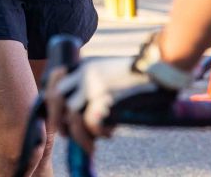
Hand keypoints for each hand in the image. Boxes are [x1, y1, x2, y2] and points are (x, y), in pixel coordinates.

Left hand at [44, 57, 176, 154]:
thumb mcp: (113, 74)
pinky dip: (98, 132)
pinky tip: (108, 134)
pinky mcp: (105, 96)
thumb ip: (99, 87)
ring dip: (78, 133)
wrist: (159, 69)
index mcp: (86, 65)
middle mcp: (85, 73)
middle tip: (65, 134)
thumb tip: (86, 114)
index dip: (51, 100)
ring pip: (71, 113)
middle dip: (56, 118)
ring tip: (90, 144)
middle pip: (56, 96)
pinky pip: (91, 121)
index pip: (55, 80)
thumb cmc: (141, 76)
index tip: (56, 115)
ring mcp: (94, 84)